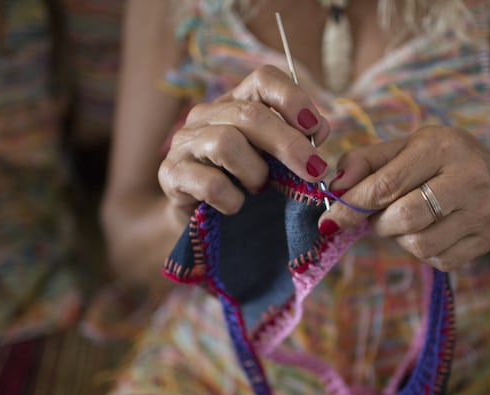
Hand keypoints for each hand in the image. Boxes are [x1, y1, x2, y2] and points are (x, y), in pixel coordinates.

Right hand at [158, 65, 330, 219]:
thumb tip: (319, 130)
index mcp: (236, 103)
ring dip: (255, 172)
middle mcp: (206, 115)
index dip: (293, 98)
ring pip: (226, 143)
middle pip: (250, 115)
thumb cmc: (243, 185)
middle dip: (289, 144)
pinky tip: (236, 206)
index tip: (316, 128)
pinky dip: (232, 199)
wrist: (199, 220)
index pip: (263, 79)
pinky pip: (210, 183)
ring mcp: (184, 143)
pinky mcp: (170, 175)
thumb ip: (296, 142)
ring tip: (259, 188)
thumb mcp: (274, 159)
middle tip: (313, 170)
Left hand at [318, 125, 489, 271]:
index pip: (387, 185)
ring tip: (406, 220)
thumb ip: (362, 162)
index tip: (330, 221)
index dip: (353, 206)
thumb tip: (336, 186)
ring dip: (400, 238)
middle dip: (379, 223)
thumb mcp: (399, 149)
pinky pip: (440, 259)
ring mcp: (485, 209)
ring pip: (421, 245)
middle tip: (378, 215)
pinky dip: (423, 251)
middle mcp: (470, 177)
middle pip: (405, 219)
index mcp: (441, 147)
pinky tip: (429, 230)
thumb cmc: (434, 161)